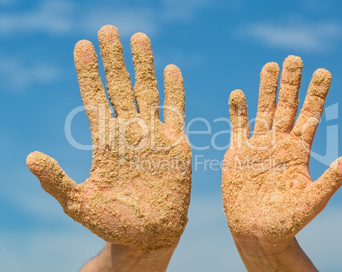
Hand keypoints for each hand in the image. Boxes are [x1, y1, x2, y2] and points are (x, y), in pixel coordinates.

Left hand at [27, 25, 190, 250]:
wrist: (149, 234)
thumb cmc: (112, 223)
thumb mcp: (78, 203)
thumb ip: (56, 180)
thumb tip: (30, 157)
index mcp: (105, 141)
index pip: (95, 98)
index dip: (88, 72)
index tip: (82, 46)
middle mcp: (129, 132)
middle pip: (120, 86)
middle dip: (114, 58)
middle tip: (108, 29)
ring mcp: (153, 135)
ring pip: (147, 91)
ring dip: (143, 65)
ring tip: (138, 37)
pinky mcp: (176, 144)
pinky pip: (176, 110)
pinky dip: (175, 90)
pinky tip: (170, 68)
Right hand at [222, 55, 341, 244]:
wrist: (256, 232)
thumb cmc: (288, 221)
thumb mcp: (313, 199)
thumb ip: (332, 178)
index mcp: (299, 151)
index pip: (309, 116)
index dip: (316, 94)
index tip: (323, 72)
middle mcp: (280, 144)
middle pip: (286, 107)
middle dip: (291, 83)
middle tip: (295, 58)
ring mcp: (258, 146)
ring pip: (262, 111)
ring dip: (265, 89)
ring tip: (270, 66)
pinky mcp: (238, 153)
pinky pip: (238, 127)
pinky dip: (237, 111)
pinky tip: (238, 94)